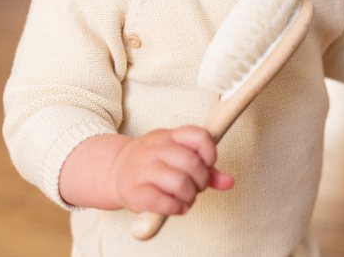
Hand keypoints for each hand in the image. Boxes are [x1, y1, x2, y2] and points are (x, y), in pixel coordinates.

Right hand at [108, 126, 233, 215]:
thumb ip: (204, 166)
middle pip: (191, 162)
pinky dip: (177, 208)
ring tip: (186, 198)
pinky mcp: (136, 192)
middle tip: (197, 186)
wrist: (115, 170)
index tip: (208, 164)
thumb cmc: (153, 163)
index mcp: (167, 136)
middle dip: (201, 180)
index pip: (197, 134)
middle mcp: (154, 149)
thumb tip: (229, 182)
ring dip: (190, 196)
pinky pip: (165, 202)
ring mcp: (143, 169)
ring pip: (180, 183)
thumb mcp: (175, 155)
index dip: (210, 151)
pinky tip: (175, 206)